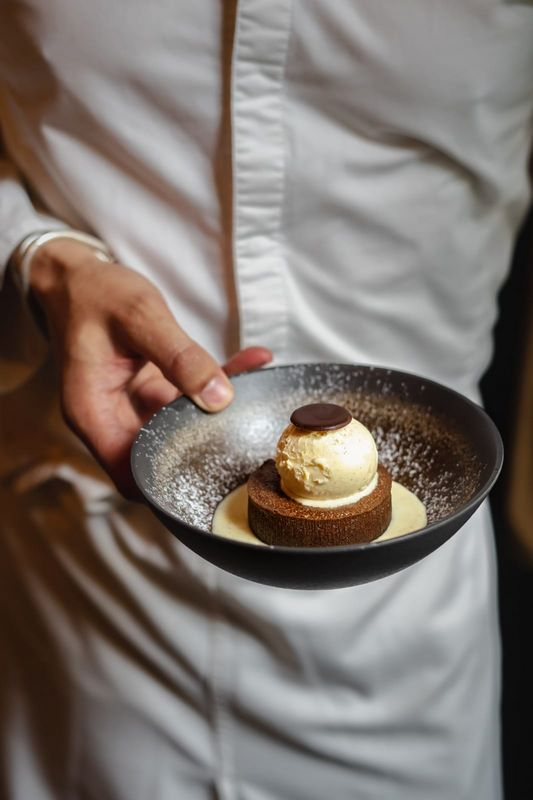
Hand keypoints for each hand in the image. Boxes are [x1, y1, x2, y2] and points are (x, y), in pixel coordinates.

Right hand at [29, 239, 271, 497]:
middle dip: (206, 445)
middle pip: (161, 455)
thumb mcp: (140, 317)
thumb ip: (180, 357)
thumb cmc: (94, 294)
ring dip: (218, 410)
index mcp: (93, 414)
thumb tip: (219, 398)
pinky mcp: (148, 393)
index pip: (131, 476)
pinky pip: (186, 399)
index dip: (170, 484)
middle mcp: (109, 419)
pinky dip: (214, 384)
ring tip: (257, 385)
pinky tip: (249, 363)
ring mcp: (130, 408)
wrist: (76, 276)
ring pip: (180, 427)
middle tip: (249, 431)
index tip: (217, 471)